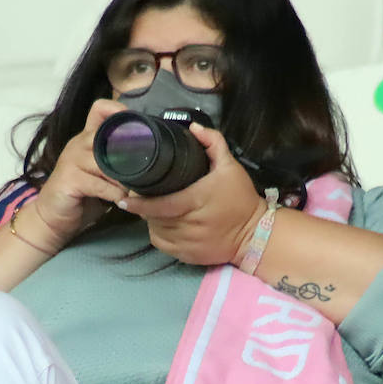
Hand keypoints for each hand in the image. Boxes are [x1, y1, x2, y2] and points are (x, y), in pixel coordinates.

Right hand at [26, 99, 131, 248]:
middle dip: (130, 153)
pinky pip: (99, 183)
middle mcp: (78, 143)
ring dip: (124, 178)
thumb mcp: (102, 174)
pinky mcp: (68, 179)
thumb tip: (151, 161)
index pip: (101, 109)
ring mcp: (71, 159)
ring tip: (132, 190)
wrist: (53, 217)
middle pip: (109, 135)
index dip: (120, 111)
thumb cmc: (82, 195)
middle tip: (144, 169)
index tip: (139, 129)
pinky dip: (114, 193)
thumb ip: (119, 163)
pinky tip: (119, 200)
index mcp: (87, 138)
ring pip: (106, 161)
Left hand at [118, 123, 264, 264]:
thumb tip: (193, 126)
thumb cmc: (241, 198)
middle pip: (155, 218)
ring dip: (150, 221)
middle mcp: (191, 224)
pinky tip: (161, 224)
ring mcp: (189, 243)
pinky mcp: (189, 257)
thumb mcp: (231, 166)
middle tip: (140, 196)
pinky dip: (158, 234)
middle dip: (144, 207)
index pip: (160, 204)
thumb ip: (213, 143)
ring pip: (156, 232)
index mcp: (197, 200)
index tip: (126, 196)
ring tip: (151, 209)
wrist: (256, 234)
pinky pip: (163, 246)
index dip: (140, 203)